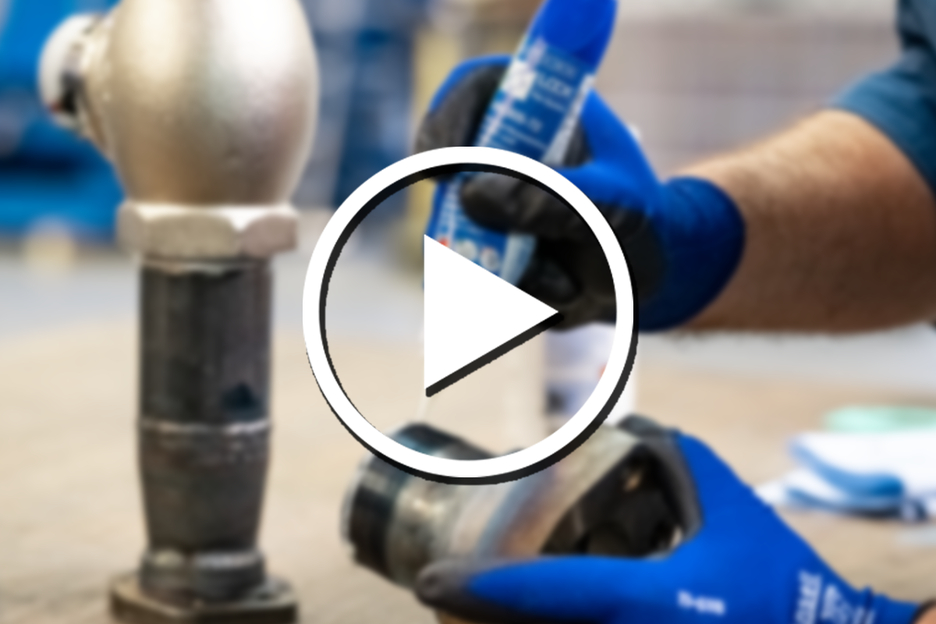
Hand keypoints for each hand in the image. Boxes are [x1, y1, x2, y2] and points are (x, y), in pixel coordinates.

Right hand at [416, 57, 744, 330]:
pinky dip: (511, 301)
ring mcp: (485, 206)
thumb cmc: (640, 226)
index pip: (472, 92)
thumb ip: (552, 198)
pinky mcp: (480, 252)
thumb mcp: (613, 209)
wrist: (647, 283)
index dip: (446, 123)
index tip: (443, 170)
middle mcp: (500, 157)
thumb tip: (473, 196)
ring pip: (453, 240)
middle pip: (448, 176)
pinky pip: (468, 282)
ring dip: (508, 276)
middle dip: (473, 228)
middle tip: (513, 255)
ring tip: (568, 282)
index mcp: (535, 114)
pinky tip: (558, 295)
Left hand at [416, 422, 921, 623]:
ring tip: (469, 612)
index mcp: (645, 602)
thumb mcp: (729, 509)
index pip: (544, 594)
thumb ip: (677, 460)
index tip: (429, 582)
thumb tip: (631, 425)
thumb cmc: (776, 580)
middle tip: (440, 600)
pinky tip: (523, 618)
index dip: (479, 588)